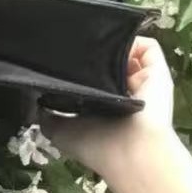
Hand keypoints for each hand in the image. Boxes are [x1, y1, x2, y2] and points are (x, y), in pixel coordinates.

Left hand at [36, 35, 176, 178]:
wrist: (129, 151)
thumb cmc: (94, 145)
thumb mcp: (59, 131)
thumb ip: (46, 115)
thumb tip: (35, 98)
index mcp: (102, 106)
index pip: (92, 80)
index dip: (79, 69)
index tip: (62, 59)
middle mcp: (123, 92)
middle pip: (110, 62)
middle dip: (95, 53)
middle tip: (76, 45)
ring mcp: (142, 81)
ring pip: (128, 52)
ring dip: (114, 46)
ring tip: (95, 42)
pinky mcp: (157, 71)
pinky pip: (147, 47)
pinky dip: (133, 41)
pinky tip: (116, 44)